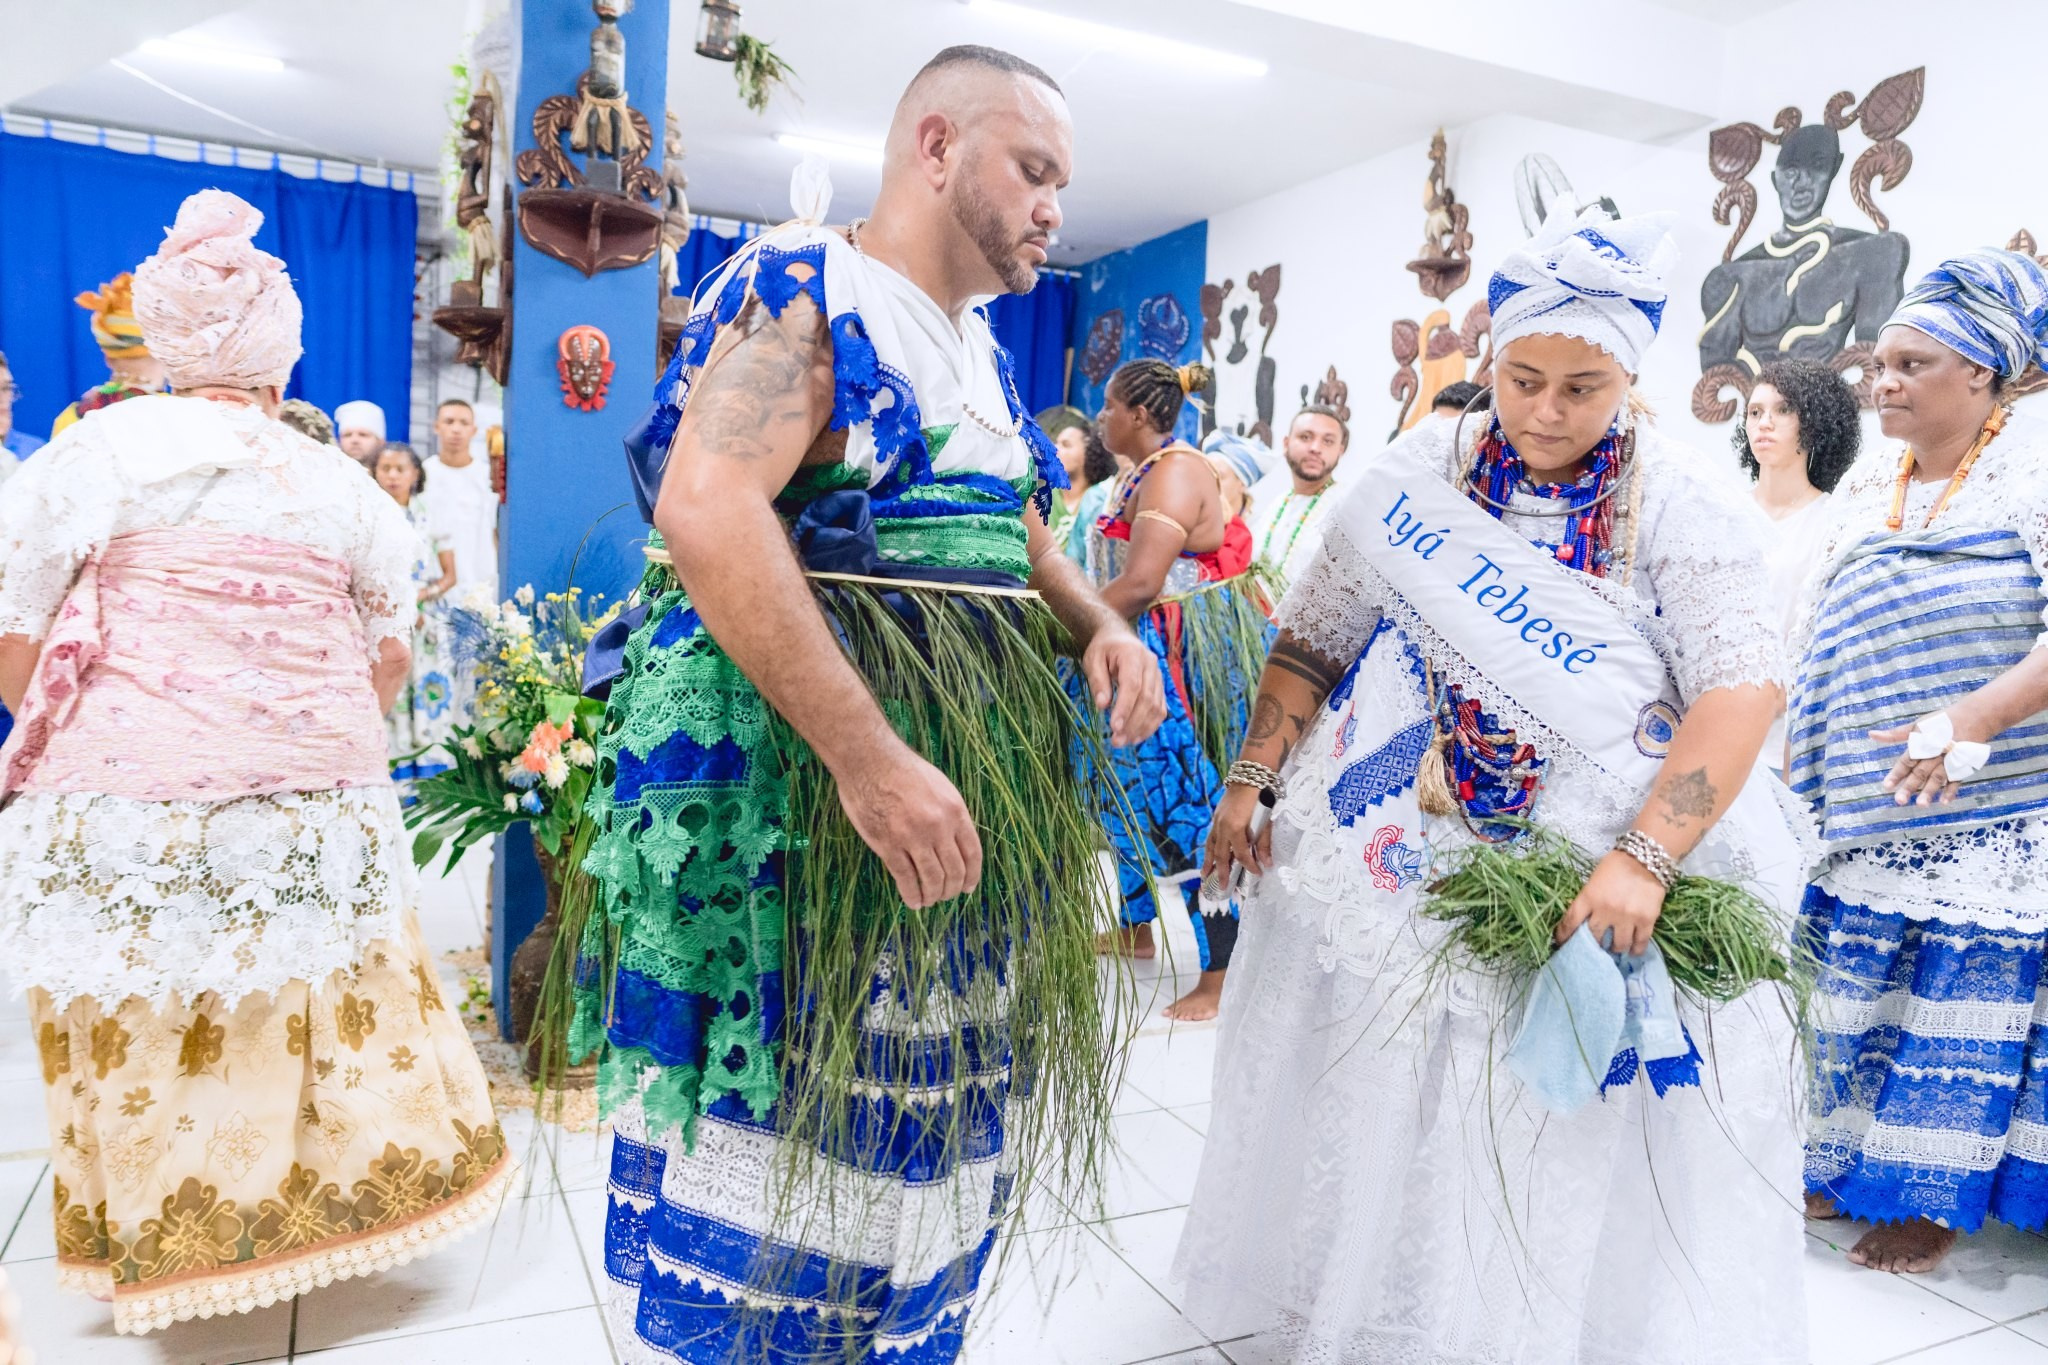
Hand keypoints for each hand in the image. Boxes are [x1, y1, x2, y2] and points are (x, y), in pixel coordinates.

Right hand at [835, 740, 982, 908]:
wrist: (869, 760)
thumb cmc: (902, 769)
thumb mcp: (940, 786)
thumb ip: (950, 814)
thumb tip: (956, 842)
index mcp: (955, 811)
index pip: (973, 853)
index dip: (972, 876)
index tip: (968, 887)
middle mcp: (938, 827)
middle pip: (954, 872)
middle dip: (952, 890)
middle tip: (945, 896)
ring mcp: (913, 837)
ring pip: (932, 880)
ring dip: (933, 896)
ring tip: (928, 901)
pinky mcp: (888, 845)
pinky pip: (905, 879)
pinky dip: (912, 895)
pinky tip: (912, 902)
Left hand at [1081, 621, 1165, 747]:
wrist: (1119, 638)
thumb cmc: (1103, 649)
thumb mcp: (1092, 660)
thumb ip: (1098, 681)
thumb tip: (1103, 706)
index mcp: (1133, 654)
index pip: (1133, 685)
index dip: (1125, 707)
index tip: (1114, 727)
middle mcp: (1151, 665)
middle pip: (1147, 699)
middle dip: (1132, 723)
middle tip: (1116, 741)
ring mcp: (1159, 677)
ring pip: (1156, 707)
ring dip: (1142, 728)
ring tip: (1124, 742)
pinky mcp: (1160, 687)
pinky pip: (1160, 709)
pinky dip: (1150, 726)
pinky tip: (1136, 737)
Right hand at [1203, 783, 1270, 885]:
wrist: (1250, 776)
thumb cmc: (1260, 797)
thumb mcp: (1265, 822)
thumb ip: (1264, 844)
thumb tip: (1267, 864)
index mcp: (1236, 828)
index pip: (1242, 854)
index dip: (1249, 866)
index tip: (1257, 874)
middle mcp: (1222, 827)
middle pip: (1221, 855)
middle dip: (1221, 872)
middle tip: (1221, 887)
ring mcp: (1217, 822)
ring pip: (1211, 847)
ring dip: (1208, 862)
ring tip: (1205, 876)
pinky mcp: (1216, 817)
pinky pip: (1210, 837)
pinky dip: (1209, 849)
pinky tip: (1209, 855)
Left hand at [1555, 849, 1665, 956]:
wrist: (1645, 858)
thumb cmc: (1617, 865)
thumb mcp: (1595, 879)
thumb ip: (1589, 899)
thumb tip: (1585, 918)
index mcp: (1589, 897)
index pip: (1571, 921)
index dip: (1564, 935)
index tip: (1562, 943)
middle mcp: (1606, 910)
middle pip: (1595, 937)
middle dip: (1593, 945)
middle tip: (1594, 948)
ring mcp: (1627, 917)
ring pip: (1618, 944)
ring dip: (1615, 949)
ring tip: (1615, 948)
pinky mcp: (1646, 920)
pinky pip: (1640, 942)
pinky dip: (1635, 950)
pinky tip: (1633, 952)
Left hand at [1870, 709, 1989, 805]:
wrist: (1976, 716)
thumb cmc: (1942, 722)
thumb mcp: (1917, 725)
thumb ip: (1894, 734)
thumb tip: (1871, 734)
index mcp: (1922, 743)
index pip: (1907, 761)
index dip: (1896, 773)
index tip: (1886, 786)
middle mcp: (1936, 753)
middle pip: (1921, 771)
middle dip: (1910, 786)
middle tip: (1899, 801)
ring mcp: (1951, 759)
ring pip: (1939, 776)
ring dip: (1930, 791)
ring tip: (1921, 805)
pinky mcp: (1964, 764)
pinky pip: (1958, 779)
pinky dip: (1952, 790)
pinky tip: (1944, 802)